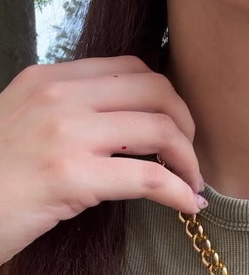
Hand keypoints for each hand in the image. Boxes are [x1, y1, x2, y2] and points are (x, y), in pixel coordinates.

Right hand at [0, 55, 205, 264]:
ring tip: (192, 184)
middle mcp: (59, 96)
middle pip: (157, 91)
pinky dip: (179, 192)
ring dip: (189, 161)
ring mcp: (64, 133)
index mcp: (51, 79)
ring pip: (161, 131)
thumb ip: (76, 113)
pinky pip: (150, 178)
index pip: (132, 68)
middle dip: (187, 124)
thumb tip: (134, 125)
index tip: (177, 128)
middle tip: (189, 157)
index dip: (168, 98)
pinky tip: (189, 205)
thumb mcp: (30, 124)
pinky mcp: (70, 176)